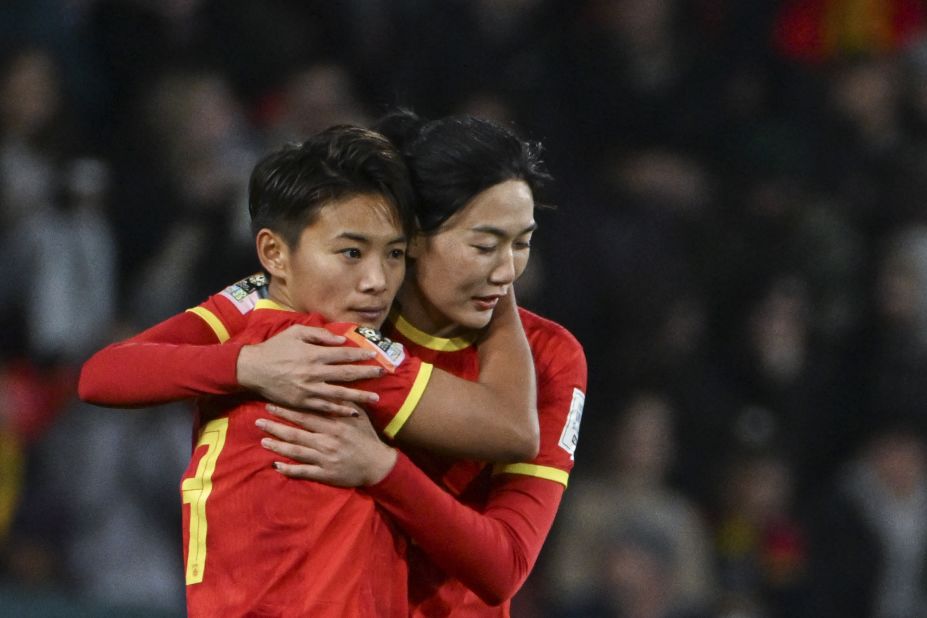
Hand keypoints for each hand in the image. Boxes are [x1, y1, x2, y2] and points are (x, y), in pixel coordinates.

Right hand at [237, 324, 383, 414]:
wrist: (252, 369)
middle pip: (347, 374)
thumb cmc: (275, 348)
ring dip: (359, 396)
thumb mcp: (296, 333)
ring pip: (340, 394)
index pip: (344, 354)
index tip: (375, 355)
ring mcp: (309, 389)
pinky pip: (325, 408)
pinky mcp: (302, 402)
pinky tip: (353, 412)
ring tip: (376, 398)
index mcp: (314, 354)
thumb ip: (320, 335)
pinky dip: (340, 410)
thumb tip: (342, 340)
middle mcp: (314, 372)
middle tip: (384, 374)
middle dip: (367, 374)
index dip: (361, 355)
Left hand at [256, 403, 396, 486]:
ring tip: (263, 441)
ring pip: (296, 451)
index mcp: (335, 424)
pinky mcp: (325, 474)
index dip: (287, 410)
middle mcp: (328, 440)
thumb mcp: (358, 416)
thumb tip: (332, 385)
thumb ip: (344, 403)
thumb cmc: (366, 437)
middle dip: (276, 426)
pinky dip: (289, 469)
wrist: (378, 464)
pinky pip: (303, 472)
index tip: (271, 403)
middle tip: (258, 420)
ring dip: (278, 446)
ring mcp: (325, 458)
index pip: (306, 415)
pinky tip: (276, 466)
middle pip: (296, 432)